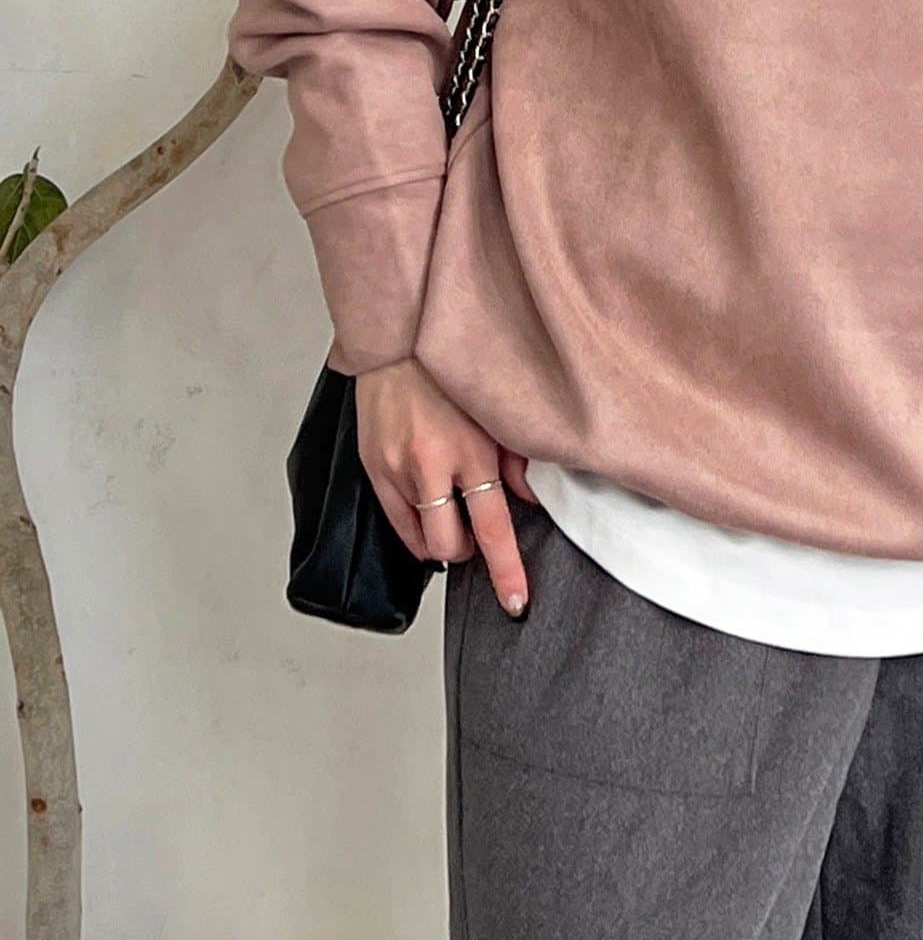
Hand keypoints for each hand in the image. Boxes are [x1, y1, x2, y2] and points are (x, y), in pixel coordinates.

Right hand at [355, 357, 536, 615]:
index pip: (493, 528)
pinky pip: (396, 524)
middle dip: (471, 551)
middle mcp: (431, 465)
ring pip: (423, 541)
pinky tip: (428, 515)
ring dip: (443, 542)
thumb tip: (532, 497)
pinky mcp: (373, 468)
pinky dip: (416, 531)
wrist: (399, 339)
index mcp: (471, 451)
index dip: (506, 571)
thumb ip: (518, 457)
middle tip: (479, 535)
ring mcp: (397, 470)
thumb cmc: (450, 368)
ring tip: (454, 518)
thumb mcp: (498, 409)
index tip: (515, 600)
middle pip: (453, 545)